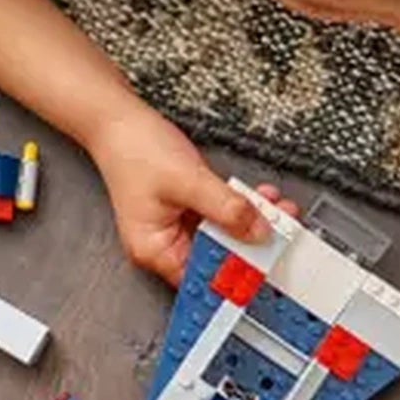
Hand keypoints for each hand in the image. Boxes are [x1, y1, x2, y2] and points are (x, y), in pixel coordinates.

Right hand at [87, 100, 267, 285]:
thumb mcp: (188, 180)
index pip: (202, 279)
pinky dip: (241, 208)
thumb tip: (258, 233)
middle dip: (252, 244)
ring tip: (276, 209)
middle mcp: (166, 244)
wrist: (118, 120)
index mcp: (155, 250)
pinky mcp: (190, 210)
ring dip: (252, 223)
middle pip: (218, 258)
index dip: (236, 276)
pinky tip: (259, 197)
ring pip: (225, 236)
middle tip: (282, 231)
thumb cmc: (134, 149)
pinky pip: (222, 217)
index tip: (267, 265)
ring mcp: (178, 227)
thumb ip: (226, 208)